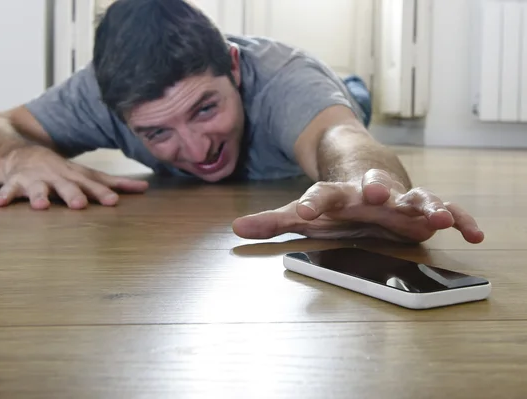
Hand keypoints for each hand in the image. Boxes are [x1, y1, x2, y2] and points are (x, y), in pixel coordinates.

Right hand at [0, 146, 147, 209]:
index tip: (113, 202)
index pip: (92, 184)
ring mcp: (35, 178)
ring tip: (40, 206)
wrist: (18, 152)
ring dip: (38, 195)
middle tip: (80, 205)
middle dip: (73, 194)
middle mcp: (57, 175)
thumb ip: (113, 183)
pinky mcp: (15, 182)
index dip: (103, 192)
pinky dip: (4, 196)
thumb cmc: (60, 170)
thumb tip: (145, 188)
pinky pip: (8, 190)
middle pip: (66, 186)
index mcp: (75, 175)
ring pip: (37, 188)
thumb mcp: (85, 174)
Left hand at [232, 169, 483, 243]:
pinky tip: (473, 233)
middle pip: (373, 187)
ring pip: (414, 196)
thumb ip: (274, 221)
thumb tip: (235, 231)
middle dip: (377, 189)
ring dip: (424, 203)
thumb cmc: (336, 199)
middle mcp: (369, 191)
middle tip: (377, 193)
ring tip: (434, 215)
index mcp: (338, 193)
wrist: (369, 173)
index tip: (304, 212)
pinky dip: (459, 217)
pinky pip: (445, 208)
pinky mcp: (421, 204)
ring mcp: (399, 196)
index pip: (322, 196)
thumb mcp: (307, 210)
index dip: (313, 203)